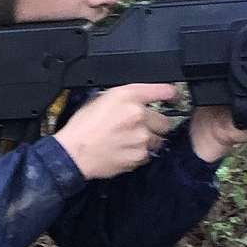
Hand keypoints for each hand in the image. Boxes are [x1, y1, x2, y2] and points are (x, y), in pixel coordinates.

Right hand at [54, 82, 179, 180]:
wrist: (74, 152)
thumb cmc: (83, 127)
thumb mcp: (102, 99)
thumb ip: (126, 98)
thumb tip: (142, 100)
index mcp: (128, 96)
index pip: (163, 90)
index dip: (170, 93)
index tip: (172, 97)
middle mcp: (138, 115)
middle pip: (165, 121)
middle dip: (155, 124)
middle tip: (140, 127)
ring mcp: (141, 138)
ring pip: (158, 139)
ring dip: (148, 140)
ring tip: (128, 140)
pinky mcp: (139, 156)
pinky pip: (147, 154)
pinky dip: (139, 153)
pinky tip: (124, 150)